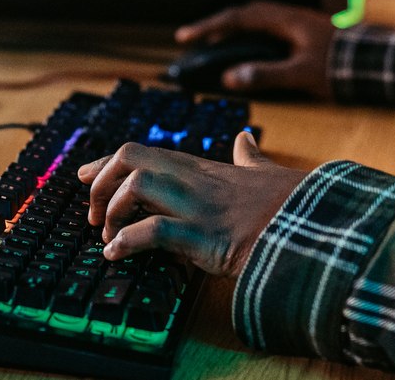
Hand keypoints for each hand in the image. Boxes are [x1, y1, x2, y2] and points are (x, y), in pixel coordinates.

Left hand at [76, 132, 306, 275]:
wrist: (310, 226)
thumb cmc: (288, 202)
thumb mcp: (263, 171)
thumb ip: (248, 156)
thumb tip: (244, 138)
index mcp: (201, 167)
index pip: (141, 152)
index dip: (106, 163)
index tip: (84, 176)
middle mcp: (194, 180)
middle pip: (129, 157)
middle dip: (101, 182)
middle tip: (94, 215)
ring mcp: (197, 206)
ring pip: (136, 186)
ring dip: (113, 212)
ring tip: (108, 238)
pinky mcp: (204, 236)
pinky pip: (153, 231)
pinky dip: (128, 242)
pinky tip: (117, 255)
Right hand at [176, 1, 335, 98]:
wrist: (374, 60)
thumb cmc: (339, 66)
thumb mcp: (300, 73)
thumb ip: (265, 74)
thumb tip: (230, 77)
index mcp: (284, 20)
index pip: (237, 18)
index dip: (208, 26)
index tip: (184, 37)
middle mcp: (289, 16)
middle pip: (245, 14)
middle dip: (218, 26)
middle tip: (195, 40)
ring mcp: (298, 23)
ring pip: (257, 21)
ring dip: (235, 30)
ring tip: (216, 46)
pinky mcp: (306, 33)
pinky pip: (269, 29)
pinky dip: (251, 37)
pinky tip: (250, 52)